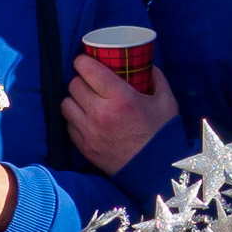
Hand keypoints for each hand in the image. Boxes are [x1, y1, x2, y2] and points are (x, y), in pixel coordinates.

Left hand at [61, 54, 179, 176]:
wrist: (157, 170)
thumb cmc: (162, 133)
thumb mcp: (165, 100)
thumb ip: (155, 78)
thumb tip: (145, 63)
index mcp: (120, 98)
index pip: (87, 69)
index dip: (83, 61)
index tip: (86, 60)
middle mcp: (100, 113)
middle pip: (74, 84)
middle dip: (80, 79)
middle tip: (90, 81)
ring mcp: (89, 132)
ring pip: (66, 104)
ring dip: (74, 98)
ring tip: (85, 99)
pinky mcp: (85, 147)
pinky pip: (68, 125)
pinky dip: (74, 119)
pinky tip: (86, 118)